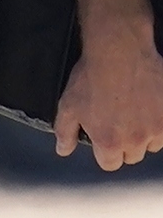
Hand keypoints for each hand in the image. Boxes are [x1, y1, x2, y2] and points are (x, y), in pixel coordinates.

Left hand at [55, 20, 162, 171]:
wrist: (119, 53)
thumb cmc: (91, 79)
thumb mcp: (68, 107)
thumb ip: (65, 133)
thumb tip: (64, 150)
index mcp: (109, 142)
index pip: (110, 164)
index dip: (105, 153)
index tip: (105, 140)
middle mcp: (135, 140)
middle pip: (132, 156)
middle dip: (125, 145)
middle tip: (120, 124)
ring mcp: (157, 128)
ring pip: (153, 144)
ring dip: (145, 135)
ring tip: (136, 115)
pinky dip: (160, 123)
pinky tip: (150, 109)